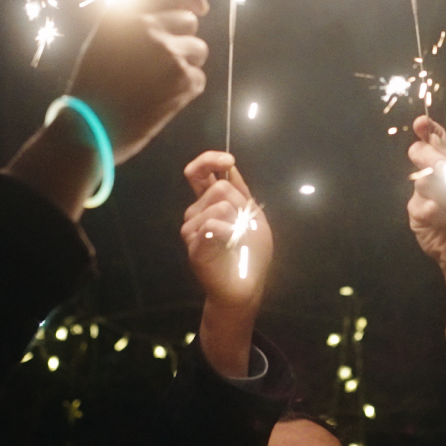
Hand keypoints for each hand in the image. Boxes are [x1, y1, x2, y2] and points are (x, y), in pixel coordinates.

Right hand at [70, 0, 210, 162]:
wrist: (91, 128)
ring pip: (198, 49)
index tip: (199, 5)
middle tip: (158, 63)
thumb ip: (135, 18)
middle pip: (189, 21)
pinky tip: (160, 98)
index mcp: (126, 13)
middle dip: (181, 38)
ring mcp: (169, 53)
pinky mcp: (184, 80)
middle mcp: (149, 27)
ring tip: (157, 82)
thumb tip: (176, 6)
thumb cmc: (95, 85)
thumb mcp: (104, 38)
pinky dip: (185, 88)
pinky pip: (198, 77)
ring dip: (185, 64)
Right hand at [182, 151, 270, 377]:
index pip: (200, 172)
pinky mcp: (193, 246)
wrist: (245, 286)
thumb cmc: (250, 253)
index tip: (228, 160)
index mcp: (211, 202)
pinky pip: (211, 226)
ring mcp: (192, 229)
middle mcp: (197, 212)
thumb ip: (240, 192)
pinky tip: (231, 243)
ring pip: (215, 206)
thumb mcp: (253, 216)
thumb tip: (228, 166)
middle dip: (238, 203)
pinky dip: (228, 232)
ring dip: (235, 221)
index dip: (210, 159)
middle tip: (244, 225)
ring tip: (237, 240)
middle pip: (216, 187)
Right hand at [406, 116, 445, 315]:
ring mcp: (425, 195)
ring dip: (442, 194)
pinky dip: (435, 212)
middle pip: (422, 154)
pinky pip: (419, 204)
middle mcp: (439, 177)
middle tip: (441, 171)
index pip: (440, 142)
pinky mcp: (416, 214)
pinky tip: (444, 221)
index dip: (430, 131)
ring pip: (421, 179)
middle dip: (431, 158)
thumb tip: (432, 147)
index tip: (421, 124)